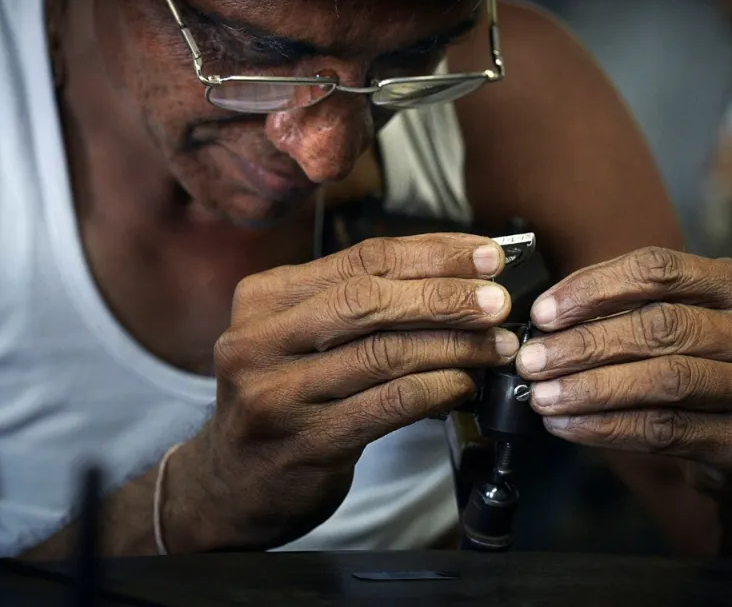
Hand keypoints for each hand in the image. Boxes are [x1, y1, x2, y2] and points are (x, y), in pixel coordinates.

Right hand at [182, 234, 517, 550]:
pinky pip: (389, 404)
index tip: (486, 256)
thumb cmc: (284, 394)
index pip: (362, 258)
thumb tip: (458, 276)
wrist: (233, 479)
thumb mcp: (301, 335)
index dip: (432, 253)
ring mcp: (277, 393)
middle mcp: (260, 339)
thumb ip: (359, 303)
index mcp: (265, 297)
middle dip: (445, 297)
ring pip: (385, 354)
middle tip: (498, 302)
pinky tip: (464, 384)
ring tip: (496, 346)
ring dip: (455, 347)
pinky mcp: (305, 441)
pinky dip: (437, 389)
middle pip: (369, 301)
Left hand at [515, 247, 731, 480]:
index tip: (544, 312)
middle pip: (662, 325)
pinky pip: (665, 431)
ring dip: (591, 388)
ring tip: (542, 395)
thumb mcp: (684, 322)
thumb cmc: (702, 370)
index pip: (661, 268)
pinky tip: (568, 425)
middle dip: (586, 343)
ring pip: (665, 380)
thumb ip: (631, 308)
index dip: (595, 287)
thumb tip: (547, 317)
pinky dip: (606, 427)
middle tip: (532, 360)